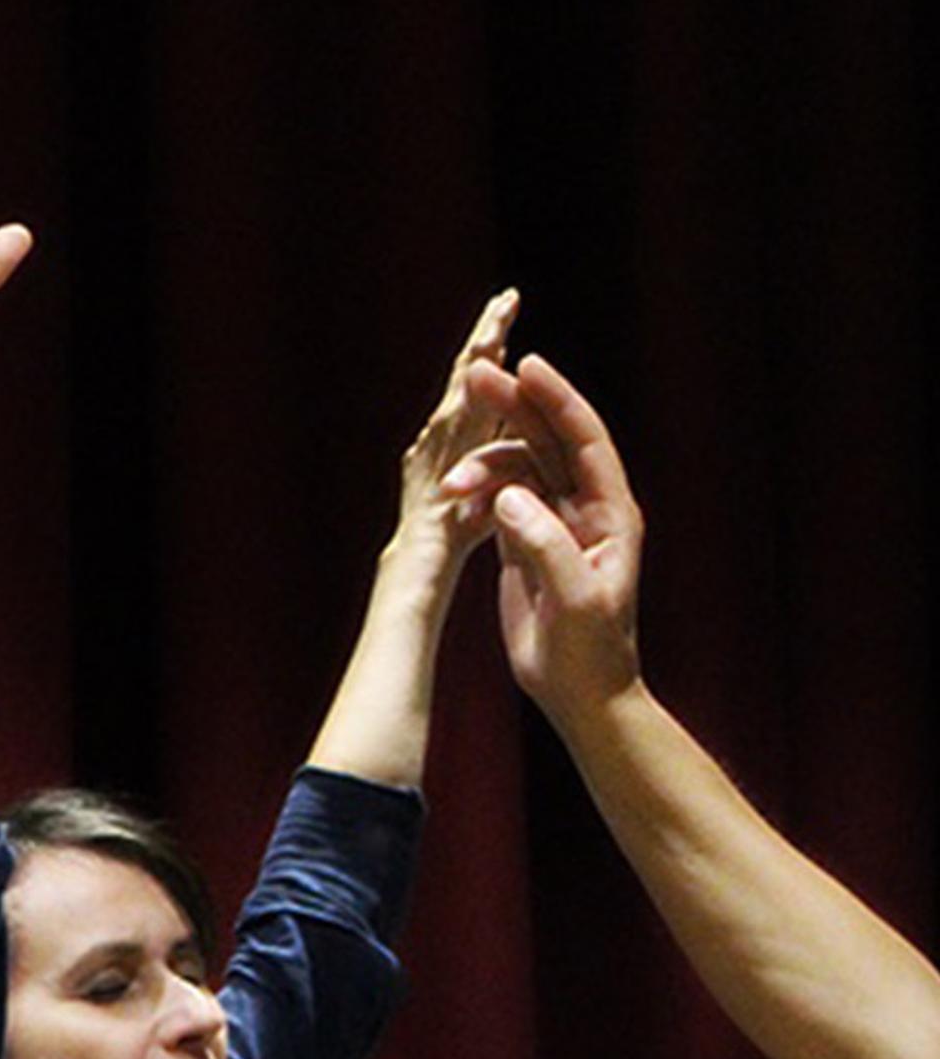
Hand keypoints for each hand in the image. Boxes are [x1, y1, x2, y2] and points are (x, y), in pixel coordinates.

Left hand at [394, 289, 525, 558]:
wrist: (420, 550)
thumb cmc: (458, 523)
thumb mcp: (483, 477)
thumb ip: (492, 438)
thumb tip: (498, 407)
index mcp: (458, 422)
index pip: (476, 366)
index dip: (491, 334)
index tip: (505, 303)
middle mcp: (441, 422)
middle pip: (466, 367)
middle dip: (488, 332)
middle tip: (505, 298)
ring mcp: (431, 436)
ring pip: (459, 389)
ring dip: (479, 360)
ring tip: (496, 330)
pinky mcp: (425, 452)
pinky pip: (455, 415)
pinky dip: (470, 396)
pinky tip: (482, 387)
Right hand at [467, 353, 646, 711]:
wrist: (580, 693)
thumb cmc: (591, 652)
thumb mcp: (576, 599)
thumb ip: (546, 543)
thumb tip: (509, 495)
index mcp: (612, 514)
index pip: (585, 441)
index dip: (559, 400)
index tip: (528, 366)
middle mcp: (586, 509)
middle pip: (548, 442)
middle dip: (513, 408)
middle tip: (475, 376)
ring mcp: (555, 524)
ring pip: (516, 470)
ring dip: (480, 467)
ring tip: (446, 487)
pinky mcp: (525, 543)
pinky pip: (498, 499)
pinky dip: (475, 493)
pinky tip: (452, 500)